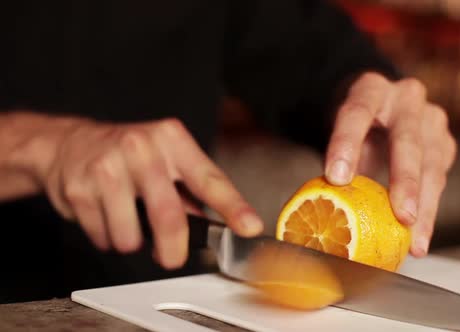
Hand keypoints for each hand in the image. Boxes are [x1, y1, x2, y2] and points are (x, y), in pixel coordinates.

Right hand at [38, 117, 262, 268]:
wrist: (68, 144)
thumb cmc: (127, 154)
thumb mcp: (165, 158)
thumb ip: (192, 190)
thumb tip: (219, 223)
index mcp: (171, 139)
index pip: (209, 179)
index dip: (233, 206)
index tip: (249, 227)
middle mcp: (141, 148)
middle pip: (169, 215)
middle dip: (173, 248)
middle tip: (172, 257)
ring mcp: (108, 167)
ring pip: (131, 235)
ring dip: (132, 241)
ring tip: (127, 220)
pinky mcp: (80, 188)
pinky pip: (104, 236)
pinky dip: (108, 237)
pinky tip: (105, 215)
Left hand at [325, 73, 456, 256]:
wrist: (383, 106)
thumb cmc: (356, 125)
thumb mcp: (342, 131)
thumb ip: (340, 162)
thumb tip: (328, 210)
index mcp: (371, 88)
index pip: (357, 112)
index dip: (346, 145)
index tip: (336, 179)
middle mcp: (407, 98)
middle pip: (407, 139)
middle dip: (405, 179)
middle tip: (401, 216)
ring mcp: (431, 118)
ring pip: (432, 164)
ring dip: (425, 207)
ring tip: (415, 243)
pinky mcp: (445, 141)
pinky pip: (439, 179)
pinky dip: (430, 212)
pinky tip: (419, 240)